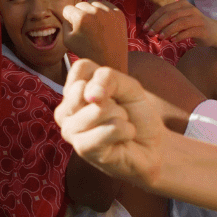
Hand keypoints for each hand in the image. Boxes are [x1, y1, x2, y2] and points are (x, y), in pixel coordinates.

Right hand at [55, 59, 165, 187]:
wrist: (152, 147)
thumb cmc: (136, 114)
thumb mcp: (128, 86)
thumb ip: (108, 78)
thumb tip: (91, 96)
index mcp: (72, 91)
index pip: (81, 68)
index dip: (104, 78)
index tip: (114, 92)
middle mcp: (65, 110)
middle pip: (86, 89)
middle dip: (113, 99)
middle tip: (117, 113)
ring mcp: (70, 130)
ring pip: (99, 109)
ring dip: (121, 117)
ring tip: (120, 126)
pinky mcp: (82, 148)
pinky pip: (111, 128)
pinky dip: (126, 130)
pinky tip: (123, 138)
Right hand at [62, 1, 128, 73]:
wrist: (110, 61)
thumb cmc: (87, 52)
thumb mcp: (67, 40)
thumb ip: (64, 24)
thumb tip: (68, 14)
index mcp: (81, 18)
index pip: (68, 8)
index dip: (68, 18)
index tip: (73, 26)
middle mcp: (95, 11)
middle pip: (80, 4)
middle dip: (79, 14)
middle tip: (84, 28)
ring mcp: (109, 12)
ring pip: (93, 3)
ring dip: (91, 11)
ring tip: (94, 26)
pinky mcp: (119, 14)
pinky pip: (106, 5)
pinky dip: (103, 11)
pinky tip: (102, 23)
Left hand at [145, 0, 212, 44]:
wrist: (214, 32)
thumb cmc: (193, 26)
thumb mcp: (180, 20)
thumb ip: (168, 21)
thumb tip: (150, 28)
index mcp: (182, 4)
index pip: (164, 9)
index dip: (153, 18)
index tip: (145, 28)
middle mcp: (190, 9)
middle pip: (170, 15)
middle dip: (158, 24)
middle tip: (150, 34)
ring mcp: (197, 18)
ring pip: (179, 23)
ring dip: (167, 30)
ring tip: (160, 38)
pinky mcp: (202, 29)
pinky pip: (188, 32)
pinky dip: (178, 36)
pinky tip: (172, 41)